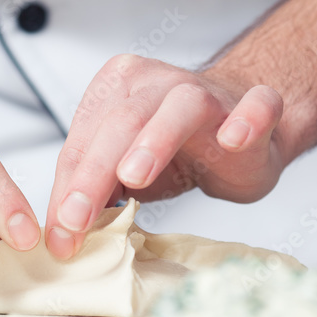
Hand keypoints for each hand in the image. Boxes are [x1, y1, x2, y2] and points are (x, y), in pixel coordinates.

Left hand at [45, 54, 286, 258]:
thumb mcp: (123, 170)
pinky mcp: (254, 106)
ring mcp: (208, 91)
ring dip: (155, 140)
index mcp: (114, 91)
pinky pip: (257, 105)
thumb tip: (63, 233)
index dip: (68, 189)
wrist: (239, 124)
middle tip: (77, 219)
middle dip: (94, 174)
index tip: (60, 233)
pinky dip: (247, 118)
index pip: (82, 141)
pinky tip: (233, 138)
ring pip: (180, 107)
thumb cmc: (173, 147)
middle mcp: (156, 83)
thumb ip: (94, 190)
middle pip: (120, 124)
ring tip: (134, 178)